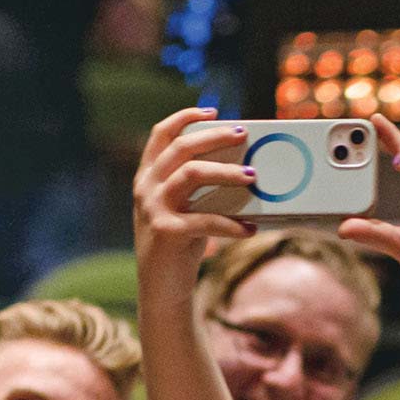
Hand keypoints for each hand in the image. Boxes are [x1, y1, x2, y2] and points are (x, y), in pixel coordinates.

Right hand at [133, 110, 257, 279]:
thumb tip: (241, 167)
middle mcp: (146, 188)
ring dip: (226, 172)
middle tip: (243, 135)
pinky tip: (250, 229)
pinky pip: (205, 220)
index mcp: (148, 177)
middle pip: (180, 147)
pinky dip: (232, 225)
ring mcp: (153, 208)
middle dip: (214, 136)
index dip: (185, 117)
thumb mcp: (184, 209)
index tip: (213, 111)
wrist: (161, 288)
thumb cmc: (179, 245)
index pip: (161, 134)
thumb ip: (197, 187)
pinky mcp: (166, 232)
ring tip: (253, 177)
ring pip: (191, 174)